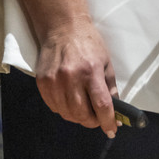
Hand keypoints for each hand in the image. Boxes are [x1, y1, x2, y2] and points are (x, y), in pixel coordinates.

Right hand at [35, 16, 118, 138]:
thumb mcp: (106, 63)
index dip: (107, 122)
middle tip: (98, 119)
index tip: (112, 130)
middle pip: (82, 114)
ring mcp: (55, 81)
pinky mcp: (43, 83)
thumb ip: (110, 88)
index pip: (101, 105)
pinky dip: (64, 110)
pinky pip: (55, 107)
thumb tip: (115, 111)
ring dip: (78, 118)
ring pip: (68, 114)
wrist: (62, 28)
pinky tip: (70, 102)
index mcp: (91, 71)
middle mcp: (71, 78)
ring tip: (84, 110)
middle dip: (93, 121)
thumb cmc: (88, 43)